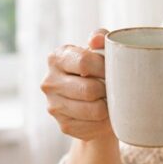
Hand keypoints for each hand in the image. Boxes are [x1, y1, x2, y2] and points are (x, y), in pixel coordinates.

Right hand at [40, 28, 114, 142]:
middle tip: (113, 87)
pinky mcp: (64, 125)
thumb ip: (100, 37)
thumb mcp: (101, 49)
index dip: (104, 67)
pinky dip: (105, 121)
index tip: (113, 69)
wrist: (95, 100)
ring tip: (110, 99)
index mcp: (56, 58)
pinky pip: (94, 126)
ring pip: (94, 110)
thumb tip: (96, 39)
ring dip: (108, 106)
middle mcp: (49, 82)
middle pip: (89, 89)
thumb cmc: (99, 70)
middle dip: (107, 89)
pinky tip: (105, 114)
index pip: (84, 62)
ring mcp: (54, 106)